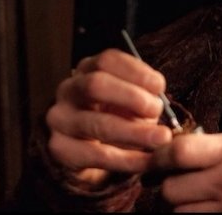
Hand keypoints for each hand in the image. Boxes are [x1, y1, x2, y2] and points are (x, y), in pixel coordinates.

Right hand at [45, 48, 173, 185]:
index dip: (136, 71)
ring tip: (161, 138)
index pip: (107, 60)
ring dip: (134, 132)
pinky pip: (97, 155)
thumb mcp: (130, 100)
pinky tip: (148, 161)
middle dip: (131, 97)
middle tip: (156, 110)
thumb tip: (158, 101)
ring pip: (97, 124)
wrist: (89, 152)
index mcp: (88, 69)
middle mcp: (69, 89)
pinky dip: (128, 159)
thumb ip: (143, 95)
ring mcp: (60, 119)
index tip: (159, 86)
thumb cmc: (116, 115)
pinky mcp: (60, 149)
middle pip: (96, 85)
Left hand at [152, 132, 221, 211]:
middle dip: (170, 186)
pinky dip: (194, 214)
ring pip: (179, 212)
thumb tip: (170, 151)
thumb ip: (208, 146)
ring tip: (198, 197)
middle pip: (171, 189)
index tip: (153, 160)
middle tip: (179, 182)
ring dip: (182, 205)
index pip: (178, 153)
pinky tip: (205, 207)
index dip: (157, 157)